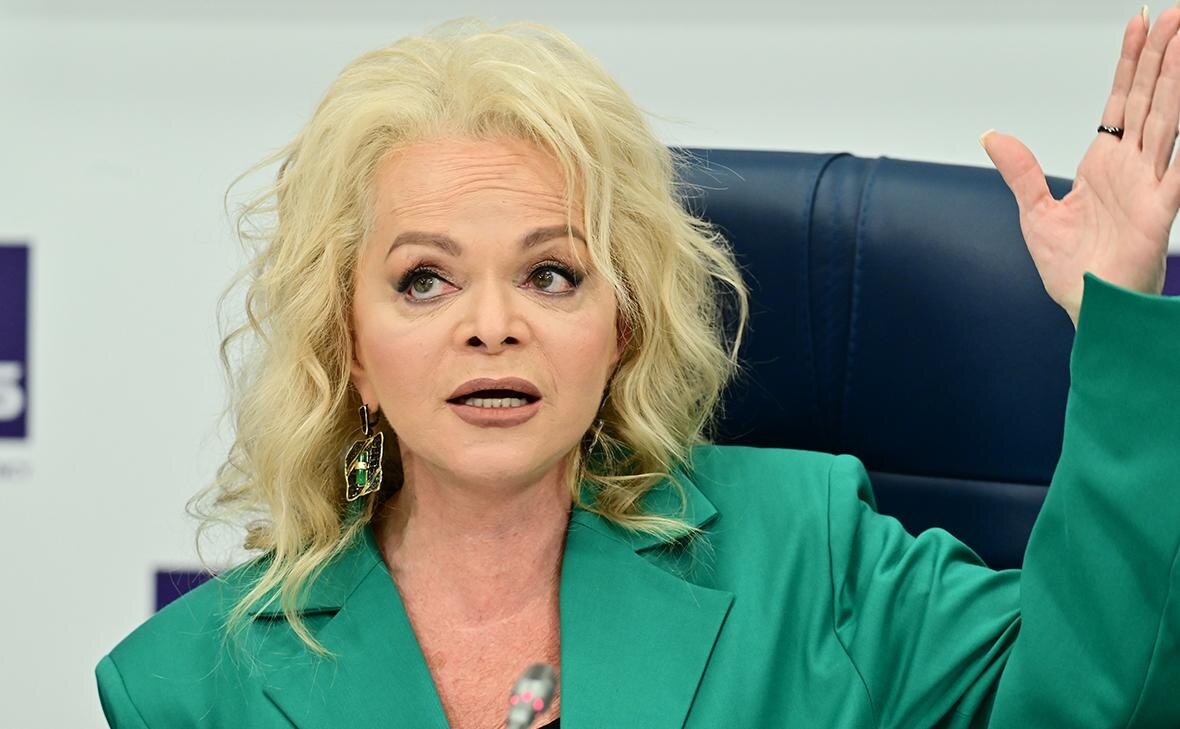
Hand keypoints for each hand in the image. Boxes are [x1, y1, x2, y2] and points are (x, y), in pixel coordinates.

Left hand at [980, 6, 1175, 327]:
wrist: (1089, 308)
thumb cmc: (1070, 268)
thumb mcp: (1035, 213)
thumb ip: (1021, 171)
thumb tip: (992, 134)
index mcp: (1103, 164)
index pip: (1119, 101)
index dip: (1129, 64)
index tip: (1138, 24)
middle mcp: (1131, 167)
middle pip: (1148, 99)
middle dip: (1159, 56)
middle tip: (1171, 14)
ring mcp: (1150, 184)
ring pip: (1168, 119)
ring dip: (1176, 80)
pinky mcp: (1162, 209)